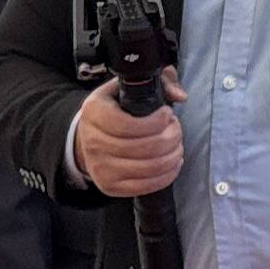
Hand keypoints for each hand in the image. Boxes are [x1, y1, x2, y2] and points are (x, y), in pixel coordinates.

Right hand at [72, 78, 183, 197]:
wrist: (89, 137)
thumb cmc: (115, 109)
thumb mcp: (129, 87)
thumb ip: (159, 82)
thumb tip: (180, 95)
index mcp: (93, 112)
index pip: (128, 125)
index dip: (155, 122)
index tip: (168, 114)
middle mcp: (92, 142)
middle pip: (141, 148)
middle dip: (169, 138)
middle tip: (177, 130)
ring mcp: (99, 168)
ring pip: (146, 168)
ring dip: (171, 157)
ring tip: (177, 146)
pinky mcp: (109, 186)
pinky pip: (143, 187)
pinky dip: (166, 176)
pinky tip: (174, 164)